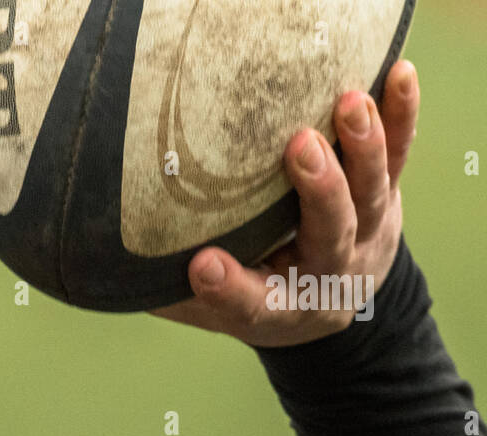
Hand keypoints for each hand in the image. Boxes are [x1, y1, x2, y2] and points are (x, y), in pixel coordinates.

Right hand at [149, 60, 420, 347]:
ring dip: (363, 147)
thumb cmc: (247, 294)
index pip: (252, 304)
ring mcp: (364, 232)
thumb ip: (157, 284)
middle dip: (318, 192)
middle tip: (299, 147)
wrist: (329, 302)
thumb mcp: (199, 306)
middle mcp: (328, 273)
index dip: (228, 288)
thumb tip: (87, 252)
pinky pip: (399, 154)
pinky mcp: (384, 195)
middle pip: (330, 235)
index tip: (199, 267)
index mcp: (277, 309)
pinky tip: (399, 75)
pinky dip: (399, 116)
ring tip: (349, 103)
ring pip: (372, 192)